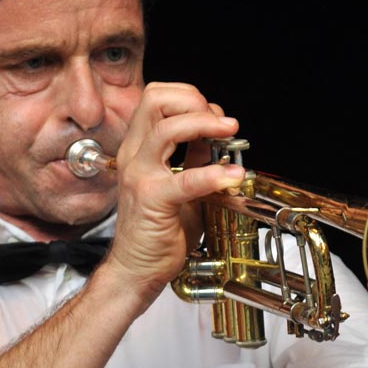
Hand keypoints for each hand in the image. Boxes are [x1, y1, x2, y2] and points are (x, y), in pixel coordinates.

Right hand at [102, 82, 245, 296]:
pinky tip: (233, 177)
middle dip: (194, 100)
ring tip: (229, 132)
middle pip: (156, 99)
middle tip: (220, 121)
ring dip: (204, 123)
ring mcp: (140, 176)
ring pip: (166, 128)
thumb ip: (196, 160)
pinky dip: (213, 174)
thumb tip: (218, 138)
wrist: (136, 269)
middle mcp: (135, 156)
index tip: (216, 117)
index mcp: (140, 149)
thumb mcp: (183, 187)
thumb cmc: (156, 232)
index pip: (158, 98)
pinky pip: (185, 179)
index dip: (191, 98)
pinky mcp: (151, 199)